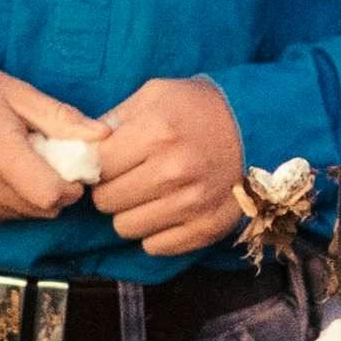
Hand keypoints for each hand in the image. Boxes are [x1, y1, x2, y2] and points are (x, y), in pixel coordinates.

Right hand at [0, 64, 95, 224]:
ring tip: (14, 162)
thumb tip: (104, 136)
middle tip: (43, 160)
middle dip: (53, 190)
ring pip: (22, 216)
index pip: (52, 196)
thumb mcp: (18, 93)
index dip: (70, 186)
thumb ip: (63, 119)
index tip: (69, 168)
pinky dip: (6, 202)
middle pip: (41, 210)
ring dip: (29, 197)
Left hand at [65, 76, 250, 255]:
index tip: (111, 161)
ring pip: (125, 228)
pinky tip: (166, 211)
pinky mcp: (206, 228)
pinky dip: (155, 232)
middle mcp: (173, 172)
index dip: (98, 164)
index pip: (97, 167)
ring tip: (147, 195)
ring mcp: (191, 204)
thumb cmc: (200, 107)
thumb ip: (114, 120)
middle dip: (111, 190)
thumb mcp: (155, 94)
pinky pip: (155, 246)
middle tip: (129, 178)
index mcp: (157, 133)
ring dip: (130, 213)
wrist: (259, 127)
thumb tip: (80, 150)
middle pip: (106, 202)